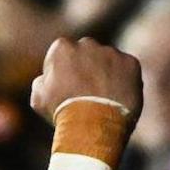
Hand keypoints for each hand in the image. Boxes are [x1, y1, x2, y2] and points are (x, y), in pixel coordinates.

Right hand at [27, 35, 144, 125]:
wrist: (93, 126)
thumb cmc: (63, 113)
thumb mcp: (39, 100)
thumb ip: (41, 82)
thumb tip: (44, 79)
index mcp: (62, 48)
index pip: (62, 53)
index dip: (64, 70)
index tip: (66, 86)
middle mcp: (87, 43)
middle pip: (87, 52)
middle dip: (87, 66)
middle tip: (87, 90)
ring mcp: (111, 52)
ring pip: (108, 60)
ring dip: (106, 72)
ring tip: (104, 98)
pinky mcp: (131, 63)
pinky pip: (127, 69)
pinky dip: (124, 80)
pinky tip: (117, 97)